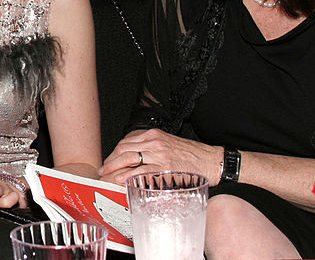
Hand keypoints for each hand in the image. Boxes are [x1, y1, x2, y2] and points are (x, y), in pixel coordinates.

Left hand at [98, 128, 221, 184]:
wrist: (212, 161)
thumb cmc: (192, 155)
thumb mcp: (169, 144)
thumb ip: (152, 148)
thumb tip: (136, 158)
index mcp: (154, 135)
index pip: (126, 142)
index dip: (114, 152)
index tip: (109, 161)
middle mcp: (154, 142)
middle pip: (123, 149)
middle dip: (110, 160)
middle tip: (103, 170)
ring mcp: (159, 154)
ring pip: (129, 158)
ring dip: (114, 167)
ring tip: (106, 176)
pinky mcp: (165, 167)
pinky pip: (141, 171)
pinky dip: (128, 175)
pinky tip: (120, 180)